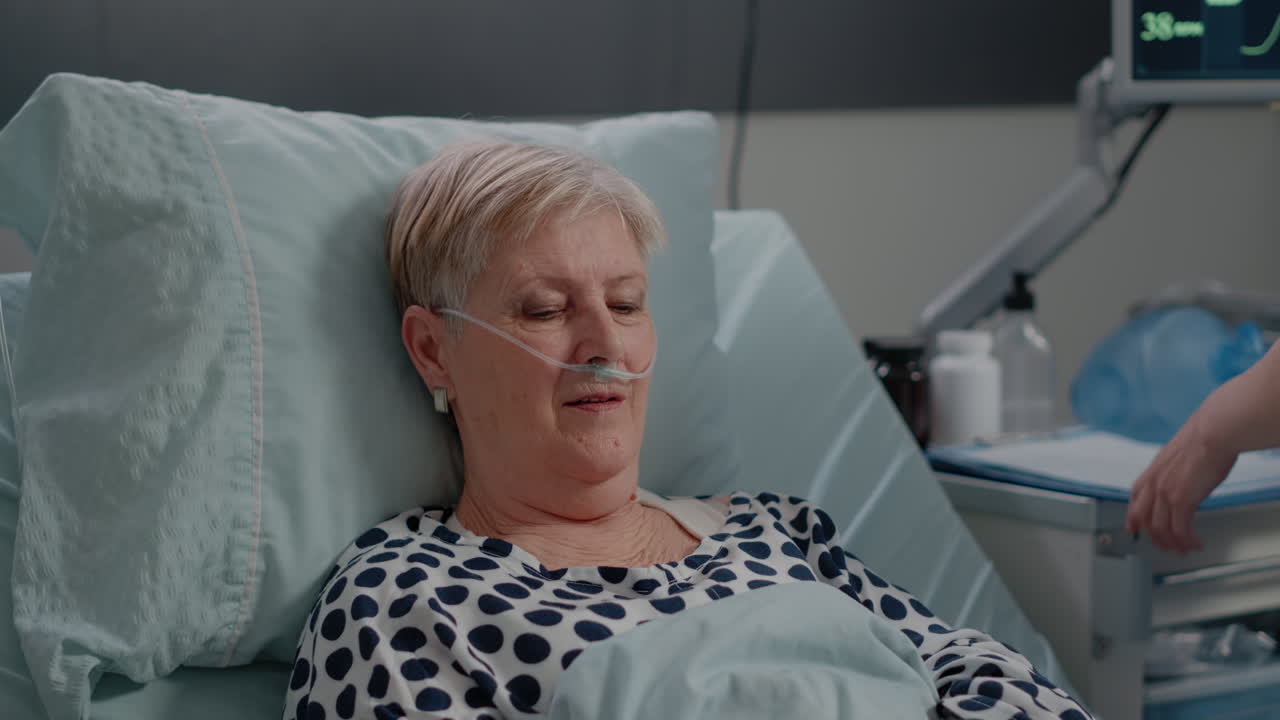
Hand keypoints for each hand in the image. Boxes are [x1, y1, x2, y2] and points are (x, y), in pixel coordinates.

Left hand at [1126, 416, 1236, 553]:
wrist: (1212, 433)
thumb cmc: (1203, 440)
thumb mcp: (1177, 457)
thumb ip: (1172, 472)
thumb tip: (1181, 481)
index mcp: (1151, 473)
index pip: (1134, 501)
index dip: (1133, 518)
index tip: (1134, 529)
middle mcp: (1153, 485)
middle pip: (1144, 520)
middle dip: (1155, 538)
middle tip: (1168, 547)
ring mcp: (1165, 493)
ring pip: (1161, 529)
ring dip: (1173, 544)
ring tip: (1186, 549)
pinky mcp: (1182, 500)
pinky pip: (1180, 530)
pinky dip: (1187, 541)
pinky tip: (1196, 543)